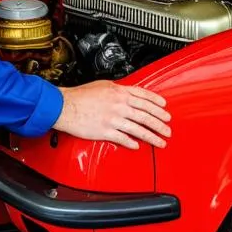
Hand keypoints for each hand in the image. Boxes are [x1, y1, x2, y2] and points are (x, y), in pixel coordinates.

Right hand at [53, 81, 170, 148]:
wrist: (63, 106)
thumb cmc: (79, 96)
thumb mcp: (101, 85)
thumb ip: (117, 89)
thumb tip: (127, 92)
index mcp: (118, 92)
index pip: (144, 97)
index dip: (157, 103)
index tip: (165, 109)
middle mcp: (119, 105)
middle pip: (146, 114)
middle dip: (160, 123)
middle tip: (167, 129)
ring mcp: (113, 118)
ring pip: (139, 129)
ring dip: (152, 136)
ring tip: (161, 141)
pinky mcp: (105, 131)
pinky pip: (123, 138)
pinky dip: (132, 143)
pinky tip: (138, 146)